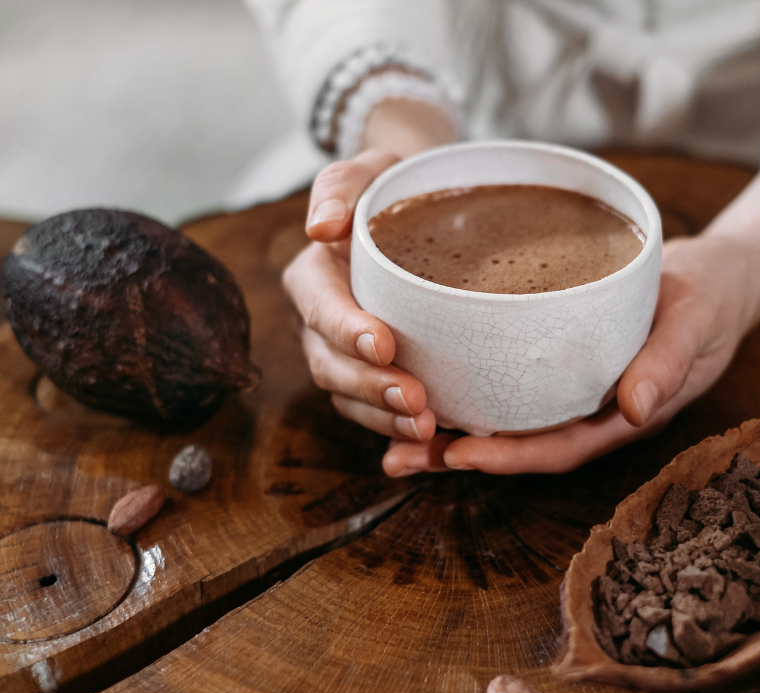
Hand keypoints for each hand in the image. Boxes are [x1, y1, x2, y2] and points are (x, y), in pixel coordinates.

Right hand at [283, 149, 438, 443]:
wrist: (423, 217)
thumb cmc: (396, 190)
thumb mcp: (371, 171)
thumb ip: (341, 187)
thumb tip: (319, 227)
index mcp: (314, 278)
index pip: (320, 307)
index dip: (346, 330)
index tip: (384, 343)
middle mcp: (322, 324)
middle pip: (331, 365)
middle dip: (370, 387)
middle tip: (415, 401)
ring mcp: (345, 357)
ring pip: (350, 398)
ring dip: (384, 417)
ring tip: (426, 427)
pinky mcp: (373, 378)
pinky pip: (376, 414)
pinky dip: (397, 431)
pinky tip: (431, 441)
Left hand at [382, 235, 756, 474]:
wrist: (718, 277)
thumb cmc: (711, 299)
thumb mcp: (696, 322)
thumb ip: (668, 362)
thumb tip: (637, 408)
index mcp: (621, 414)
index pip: (559, 448)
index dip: (510, 456)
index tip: (459, 453)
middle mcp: (589, 411)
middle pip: (518, 444)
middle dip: (458, 456)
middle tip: (397, 457)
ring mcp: (572, 390)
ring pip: (505, 420)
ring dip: (449, 431)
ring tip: (391, 436)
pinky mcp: (558, 361)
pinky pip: (508, 384)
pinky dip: (468, 389)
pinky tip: (425, 381)